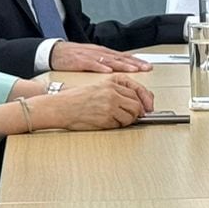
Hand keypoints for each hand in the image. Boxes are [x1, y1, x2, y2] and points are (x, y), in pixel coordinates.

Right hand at [39, 75, 153, 129]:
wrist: (59, 107)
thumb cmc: (75, 99)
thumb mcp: (98, 87)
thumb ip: (117, 92)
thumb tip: (137, 103)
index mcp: (112, 82)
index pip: (138, 90)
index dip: (146, 100)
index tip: (149, 107)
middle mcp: (113, 92)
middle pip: (137, 104)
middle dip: (138, 112)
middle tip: (134, 117)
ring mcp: (110, 105)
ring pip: (132, 115)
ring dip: (128, 120)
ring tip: (118, 120)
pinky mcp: (106, 117)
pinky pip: (121, 124)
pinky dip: (118, 125)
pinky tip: (109, 123)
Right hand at [50, 42, 150, 72]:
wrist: (54, 52)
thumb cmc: (73, 56)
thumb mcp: (93, 58)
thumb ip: (106, 63)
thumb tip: (121, 71)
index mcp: (103, 53)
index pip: (124, 56)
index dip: (137, 61)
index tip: (148, 66)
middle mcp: (99, 53)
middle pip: (120, 57)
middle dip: (135, 63)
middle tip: (146, 68)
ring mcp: (90, 56)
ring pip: (109, 60)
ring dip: (122, 65)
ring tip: (133, 69)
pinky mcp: (79, 61)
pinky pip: (91, 64)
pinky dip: (100, 67)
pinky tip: (108, 71)